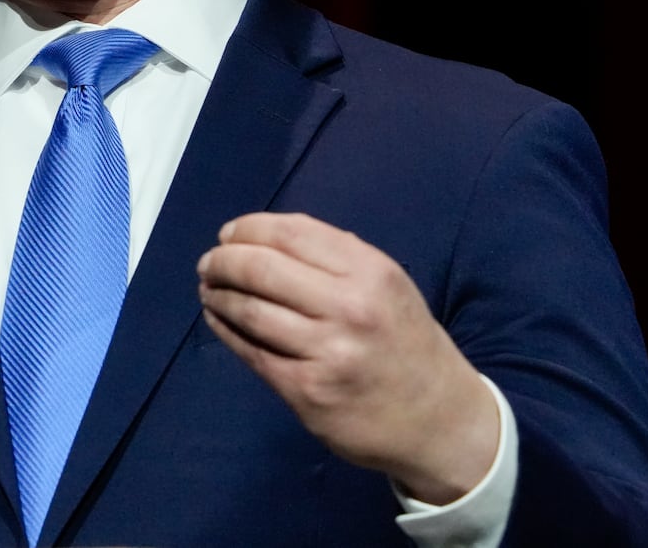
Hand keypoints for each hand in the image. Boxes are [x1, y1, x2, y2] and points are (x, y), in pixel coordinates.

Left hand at [197, 213, 496, 503]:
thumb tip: (265, 237)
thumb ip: (337, 258)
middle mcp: (349, 307)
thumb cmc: (405, 343)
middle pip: (262, 268)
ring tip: (209, 289)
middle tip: (208, 263)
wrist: (438, 419)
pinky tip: (218, 320)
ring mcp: (327, 351)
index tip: (228, 234)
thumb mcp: (388, 286)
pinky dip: (226, 331)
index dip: (248, 229)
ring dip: (219, 295)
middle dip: (223, 260)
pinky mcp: (308, 391)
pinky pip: (253, 352)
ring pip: (250, 310)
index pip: (291, 233)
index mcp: (370, 271)